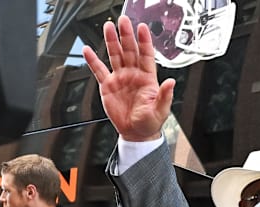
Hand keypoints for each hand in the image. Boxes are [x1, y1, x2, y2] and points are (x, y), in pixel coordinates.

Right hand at [82, 15, 174, 141]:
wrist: (136, 133)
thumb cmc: (150, 122)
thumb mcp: (161, 110)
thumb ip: (165, 95)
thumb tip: (171, 83)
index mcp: (148, 78)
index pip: (146, 55)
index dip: (144, 41)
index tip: (142, 28)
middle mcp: (133, 75)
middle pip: (129, 51)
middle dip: (126, 35)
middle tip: (123, 21)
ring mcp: (120, 78)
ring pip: (115, 55)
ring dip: (111, 41)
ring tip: (108, 27)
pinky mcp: (108, 86)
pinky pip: (99, 70)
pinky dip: (92, 60)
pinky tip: (88, 51)